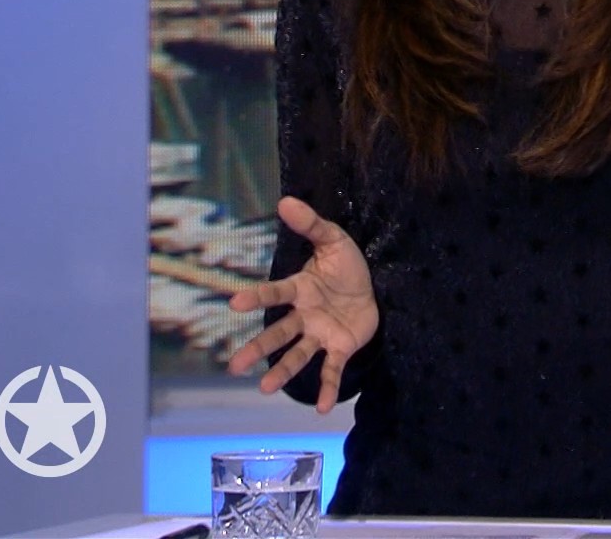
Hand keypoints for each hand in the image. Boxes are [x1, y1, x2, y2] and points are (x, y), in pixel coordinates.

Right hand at [225, 196, 378, 413]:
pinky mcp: (340, 347)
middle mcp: (304, 315)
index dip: (257, 297)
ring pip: (297, 355)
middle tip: (233, 366)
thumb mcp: (334, 240)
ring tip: (263, 389)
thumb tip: (285, 201)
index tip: (234, 302)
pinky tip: (323, 409)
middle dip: (257, 348)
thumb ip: (311, 224)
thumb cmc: (347, 265)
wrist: (377, 286)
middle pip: (278, 333)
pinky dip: (326, 388)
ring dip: (282, 372)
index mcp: (300, 289)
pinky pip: (331, 369)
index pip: (275, 293)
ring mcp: (320, 334)